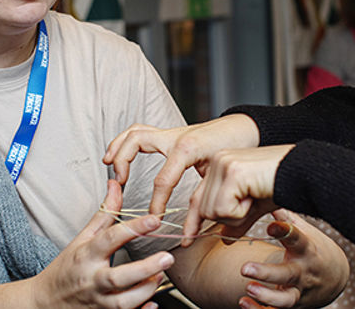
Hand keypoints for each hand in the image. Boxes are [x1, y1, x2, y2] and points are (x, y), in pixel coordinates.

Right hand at [32, 180, 173, 308]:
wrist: (44, 302)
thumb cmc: (67, 268)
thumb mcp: (82, 239)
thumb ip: (104, 214)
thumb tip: (116, 185)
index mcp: (86, 255)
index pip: (109, 239)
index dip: (133, 228)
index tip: (154, 220)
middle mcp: (91, 280)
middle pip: (118, 277)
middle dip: (145, 268)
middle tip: (167, 257)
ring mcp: (97, 302)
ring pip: (123, 302)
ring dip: (145, 289)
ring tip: (160, 276)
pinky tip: (152, 303)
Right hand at [103, 114, 259, 214]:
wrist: (245, 128)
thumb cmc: (236, 149)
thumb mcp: (222, 176)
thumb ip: (204, 199)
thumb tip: (194, 226)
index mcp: (187, 148)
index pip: (162, 180)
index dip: (157, 204)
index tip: (154, 219)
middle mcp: (174, 136)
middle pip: (136, 141)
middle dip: (123, 160)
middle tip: (119, 182)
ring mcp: (170, 132)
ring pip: (135, 131)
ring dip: (118, 145)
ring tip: (109, 163)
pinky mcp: (169, 133)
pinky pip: (140, 132)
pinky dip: (126, 140)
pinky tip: (119, 152)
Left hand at [181, 145, 293, 244]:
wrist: (305, 173)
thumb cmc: (283, 186)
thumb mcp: (255, 206)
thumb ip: (238, 220)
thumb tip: (223, 239)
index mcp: (220, 164)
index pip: (198, 198)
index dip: (193, 222)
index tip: (186, 241)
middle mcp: (218, 161)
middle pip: (204, 209)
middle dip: (228, 218)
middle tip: (251, 203)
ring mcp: (223, 163)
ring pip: (211, 210)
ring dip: (235, 215)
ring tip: (254, 199)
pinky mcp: (232, 172)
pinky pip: (223, 207)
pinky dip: (240, 211)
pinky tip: (255, 197)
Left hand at [239, 210, 348, 308]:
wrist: (334, 277)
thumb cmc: (313, 247)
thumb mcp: (303, 229)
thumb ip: (284, 215)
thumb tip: (268, 190)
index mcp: (306, 249)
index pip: (297, 239)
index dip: (284, 232)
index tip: (271, 226)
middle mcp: (303, 272)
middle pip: (288, 275)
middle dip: (267, 273)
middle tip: (244, 268)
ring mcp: (298, 291)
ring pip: (285, 300)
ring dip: (265, 297)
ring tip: (248, 289)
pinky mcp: (292, 305)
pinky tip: (243, 303)